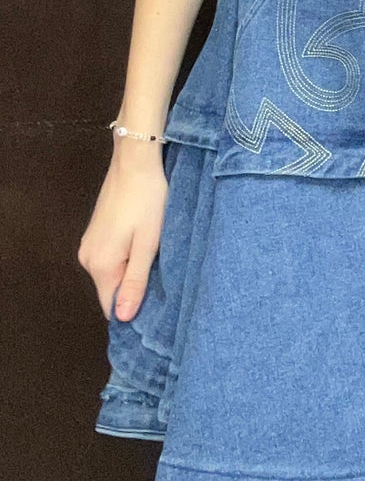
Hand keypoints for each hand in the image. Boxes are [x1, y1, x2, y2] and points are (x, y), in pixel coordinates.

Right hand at [77, 147, 167, 321]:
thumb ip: (135, 282)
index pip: (110, 307)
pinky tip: (143, 243)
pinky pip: (110, 257)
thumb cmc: (147, 200)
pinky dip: (126, 257)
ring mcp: (89, 244)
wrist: (134, 161)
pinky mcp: (95, 232)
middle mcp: (87, 258)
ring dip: (131, 270)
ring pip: (112, 272)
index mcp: (100, 265)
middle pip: (111, 289)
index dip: (132, 311)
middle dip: (134, 288)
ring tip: (154, 256)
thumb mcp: (148, 244)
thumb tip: (123, 319)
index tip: (156, 306)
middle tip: (161, 275)